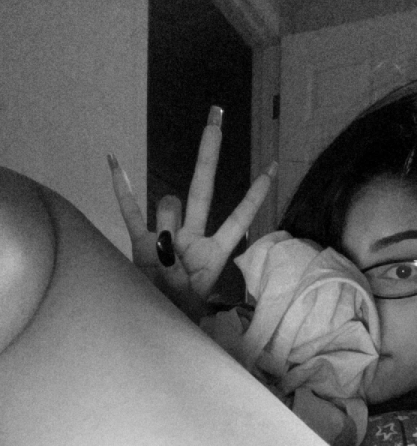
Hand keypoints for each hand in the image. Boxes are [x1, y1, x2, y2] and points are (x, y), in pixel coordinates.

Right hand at [107, 107, 276, 321]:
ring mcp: (166, 237)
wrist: (157, 330)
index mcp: (213, 253)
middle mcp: (192, 237)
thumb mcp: (194, 301)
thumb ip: (181, 270)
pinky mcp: (140, 243)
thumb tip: (164, 240)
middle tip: (216, 115)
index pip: (239, 218)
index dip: (255, 194)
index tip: (274, 166)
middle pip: (203, 187)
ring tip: (166, 266)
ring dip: (167, 229)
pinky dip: (122, 189)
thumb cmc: (183, 319)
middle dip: (209, 152)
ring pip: (168, 208)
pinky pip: (130, 212)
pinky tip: (114, 159)